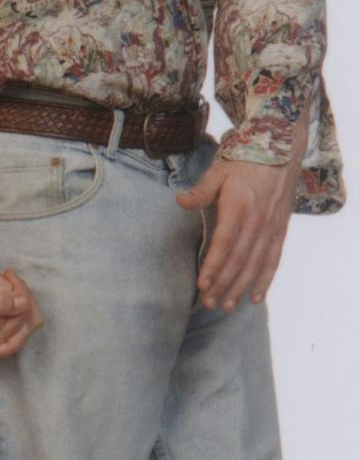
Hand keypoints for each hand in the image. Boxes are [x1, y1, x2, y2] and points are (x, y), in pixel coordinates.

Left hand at [176, 150, 302, 309]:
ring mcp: (270, 230)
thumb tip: (179, 201)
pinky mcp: (280, 232)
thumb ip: (200, 191)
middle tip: (209, 303)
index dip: (213, 266)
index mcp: (238, 210)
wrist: (279, 154)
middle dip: (223, 284)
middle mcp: (256, 224)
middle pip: (238, 261)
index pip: (224, 245)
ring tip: (227, 306)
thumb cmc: (243, 163)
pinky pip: (273, 261)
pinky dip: (265, 280)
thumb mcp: (217, 172)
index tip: (201, 284)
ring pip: (254, 265)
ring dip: (240, 287)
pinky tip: (255, 297)